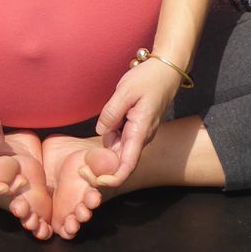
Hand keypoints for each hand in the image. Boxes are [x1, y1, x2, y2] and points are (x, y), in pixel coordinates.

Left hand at [93, 59, 182, 187]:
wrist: (166, 70)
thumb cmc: (148, 78)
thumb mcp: (125, 91)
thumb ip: (111, 112)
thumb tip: (101, 131)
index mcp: (140, 131)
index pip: (128, 165)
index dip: (113, 179)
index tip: (97, 181)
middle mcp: (141, 137)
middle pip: (119, 160)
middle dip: (102, 162)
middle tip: (84, 158)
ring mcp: (139, 133)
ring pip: (117, 146)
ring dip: (107, 139)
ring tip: (111, 111)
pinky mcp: (136, 128)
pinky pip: (119, 136)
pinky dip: (112, 131)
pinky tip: (113, 114)